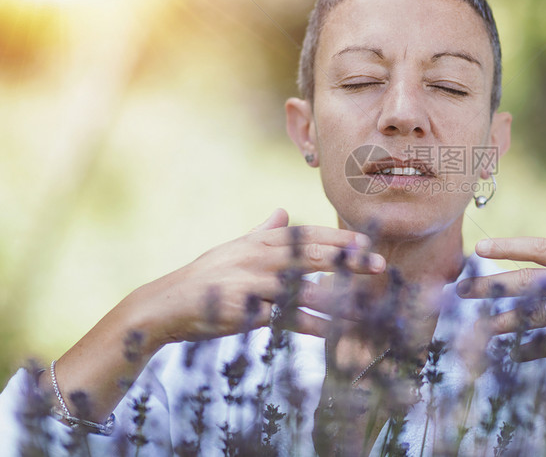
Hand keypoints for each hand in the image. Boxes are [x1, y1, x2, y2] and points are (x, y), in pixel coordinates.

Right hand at [133, 208, 385, 349]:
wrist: (167, 305)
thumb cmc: (207, 276)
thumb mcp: (235, 248)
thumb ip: (263, 233)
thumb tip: (283, 213)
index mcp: (261, 242)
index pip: (307, 236)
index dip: (338, 239)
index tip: (366, 243)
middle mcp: (259, 258)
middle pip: (312, 257)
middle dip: (348, 260)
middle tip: (378, 264)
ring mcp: (252, 284)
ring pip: (304, 290)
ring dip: (338, 298)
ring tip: (366, 306)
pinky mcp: (246, 312)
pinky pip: (286, 320)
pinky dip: (312, 326)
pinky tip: (333, 332)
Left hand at [456, 211, 545, 360]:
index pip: (539, 247)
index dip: (508, 247)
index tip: (480, 249)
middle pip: (527, 280)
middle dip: (492, 285)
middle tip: (460, 289)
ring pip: (538, 314)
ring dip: (506, 321)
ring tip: (478, 327)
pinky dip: (536, 349)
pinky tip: (514, 354)